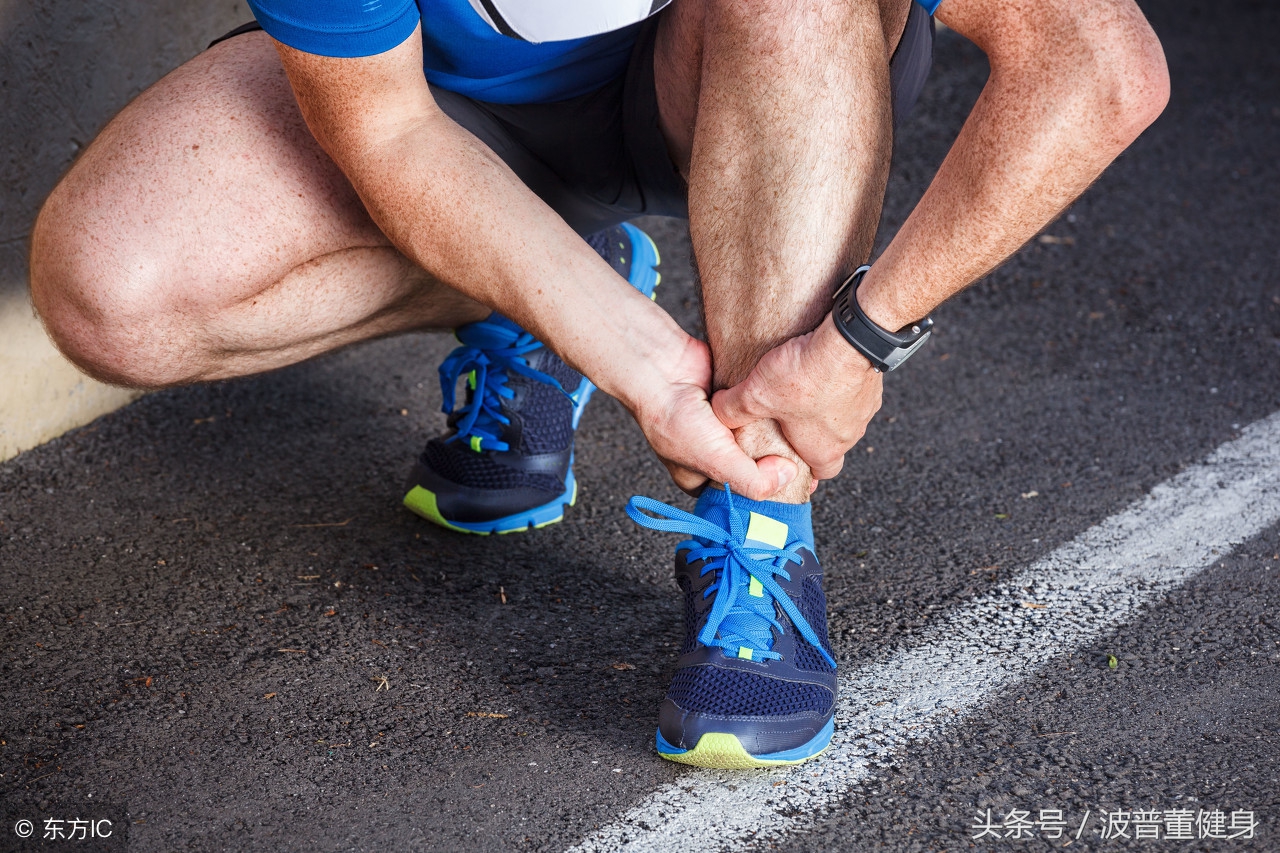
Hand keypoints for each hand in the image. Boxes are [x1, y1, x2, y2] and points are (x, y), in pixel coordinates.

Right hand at [629, 336, 797, 498]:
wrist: (661, 368)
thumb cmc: (673, 419)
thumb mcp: (716, 462)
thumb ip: (753, 480)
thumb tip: (789, 475)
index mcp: (701, 478)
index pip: (739, 496)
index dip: (764, 493)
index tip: (793, 487)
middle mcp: (713, 454)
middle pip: (755, 466)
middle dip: (774, 462)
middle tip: (798, 460)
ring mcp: (724, 426)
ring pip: (761, 437)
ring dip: (775, 433)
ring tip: (792, 432)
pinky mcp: (734, 402)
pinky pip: (760, 411)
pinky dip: (769, 409)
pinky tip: (780, 409)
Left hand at [712, 314, 881, 481]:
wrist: (850, 339)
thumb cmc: (806, 376)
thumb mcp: (755, 395)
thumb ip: (732, 409)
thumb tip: (719, 410)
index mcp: (825, 450)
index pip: (821, 474)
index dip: (805, 470)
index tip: (791, 461)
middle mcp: (850, 435)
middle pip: (830, 445)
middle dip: (811, 437)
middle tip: (790, 423)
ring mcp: (864, 409)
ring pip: (842, 418)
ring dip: (824, 409)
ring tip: (801, 392)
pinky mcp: (871, 384)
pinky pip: (852, 392)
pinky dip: (837, 385)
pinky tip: (819, 370)